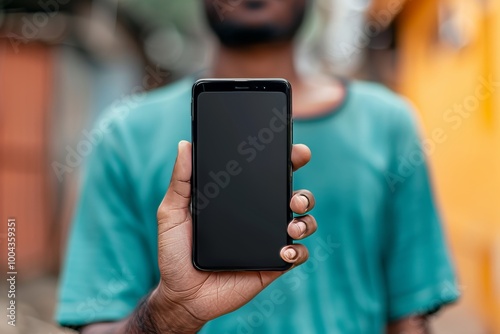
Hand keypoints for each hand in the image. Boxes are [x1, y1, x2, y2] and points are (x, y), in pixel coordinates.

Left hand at [151, 141, 316, 331]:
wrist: (181, 295)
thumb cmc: (175, 252)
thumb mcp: (172, 212)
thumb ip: (180, 181)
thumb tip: (185, 145)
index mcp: (240, 200)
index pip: (268, 176)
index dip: (287, 161)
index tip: (295, 152)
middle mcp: (259, 217)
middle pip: (293, 196)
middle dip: (304, 193)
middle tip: (294, 197)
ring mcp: (269, 241)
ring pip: (303, 223)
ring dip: (306, 220)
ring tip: (292, 226)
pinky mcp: (274, 264)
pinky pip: (298, 255)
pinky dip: (298, 250)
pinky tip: (285, 250)